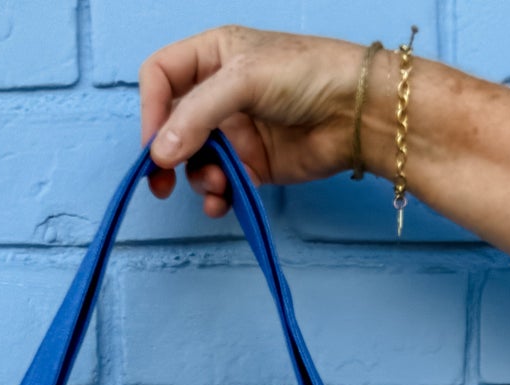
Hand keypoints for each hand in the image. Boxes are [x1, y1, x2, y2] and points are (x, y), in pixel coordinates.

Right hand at [139, 27, 365, 215]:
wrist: (358, 112)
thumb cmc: (308, 75)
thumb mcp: (244, 79)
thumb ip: (196, 115)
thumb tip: (158, 153)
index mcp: (213, 56)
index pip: (161, 77)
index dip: (151, 108)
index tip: (155, 143)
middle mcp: (219, 93)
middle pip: (172, 126)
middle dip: (166, 156)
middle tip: (160, 184)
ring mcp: (236, 131)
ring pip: (194, 161)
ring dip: (198, 179)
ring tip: (216, 186)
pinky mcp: (253, 164)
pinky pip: (221, 185)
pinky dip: (217, 197)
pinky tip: (223, 202)